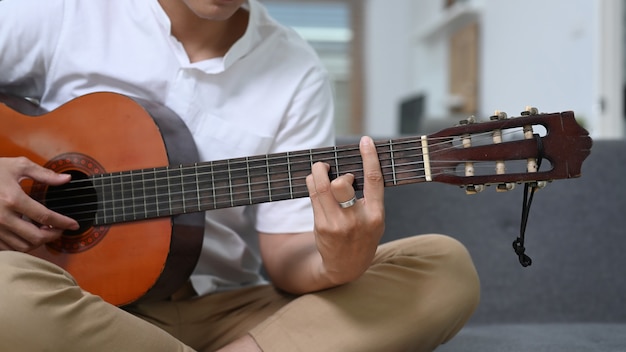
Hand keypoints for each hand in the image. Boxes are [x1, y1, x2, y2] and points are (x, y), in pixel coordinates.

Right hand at [0, 157, 78, 251]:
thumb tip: (66, 179)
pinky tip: (27, 234)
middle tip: (60, 230)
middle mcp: (2, 217)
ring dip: (38, 242)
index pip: (46, 217)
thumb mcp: (17, 166)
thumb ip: (44, 174)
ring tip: (45, 231)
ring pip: (22, 246)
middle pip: (36, 237)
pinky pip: (8, 248)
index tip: (74, 225)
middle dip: (53, 236)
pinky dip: (22, 244)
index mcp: (13, 199)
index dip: (63, 223)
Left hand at [305, 136, 384, 284]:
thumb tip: (354, 167)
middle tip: (331, 169)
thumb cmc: (362, 236)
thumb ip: (369, 198)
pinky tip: (314, 181)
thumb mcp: (375, 220)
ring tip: (320, 169)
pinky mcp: (322, 226)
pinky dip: (312, 183)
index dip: (370, 157)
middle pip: (341, 184)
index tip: (365, 140)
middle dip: (334, 171)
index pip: (374, 181)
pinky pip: (314, 196)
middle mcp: (357, 219)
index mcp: (376, 215)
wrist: (346, 267)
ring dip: (317, 172)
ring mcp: (338, 224)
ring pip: (322, 187)